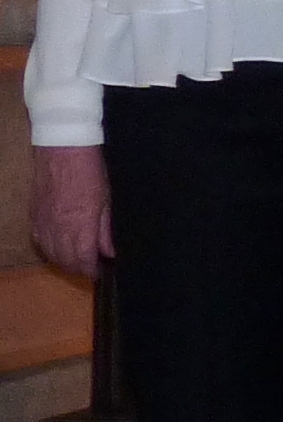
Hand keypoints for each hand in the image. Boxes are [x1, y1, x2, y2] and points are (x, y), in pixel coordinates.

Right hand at [27, 143, 108, 279]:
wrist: (62, 149)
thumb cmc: (90, 171)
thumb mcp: (107, 201)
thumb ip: (106, 230)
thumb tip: (110, 252)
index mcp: (78, 225)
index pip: (82, 260)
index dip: (91, 271)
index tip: (99, 272)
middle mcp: (57, 228)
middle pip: (64, 261)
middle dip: (78, 268)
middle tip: (91, 267)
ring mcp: (42, 222)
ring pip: (50, 253)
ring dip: (63, 261)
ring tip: (77, 259)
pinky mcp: (33, 215)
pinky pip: (39, 241)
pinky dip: (49, 249)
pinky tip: (59, 246)